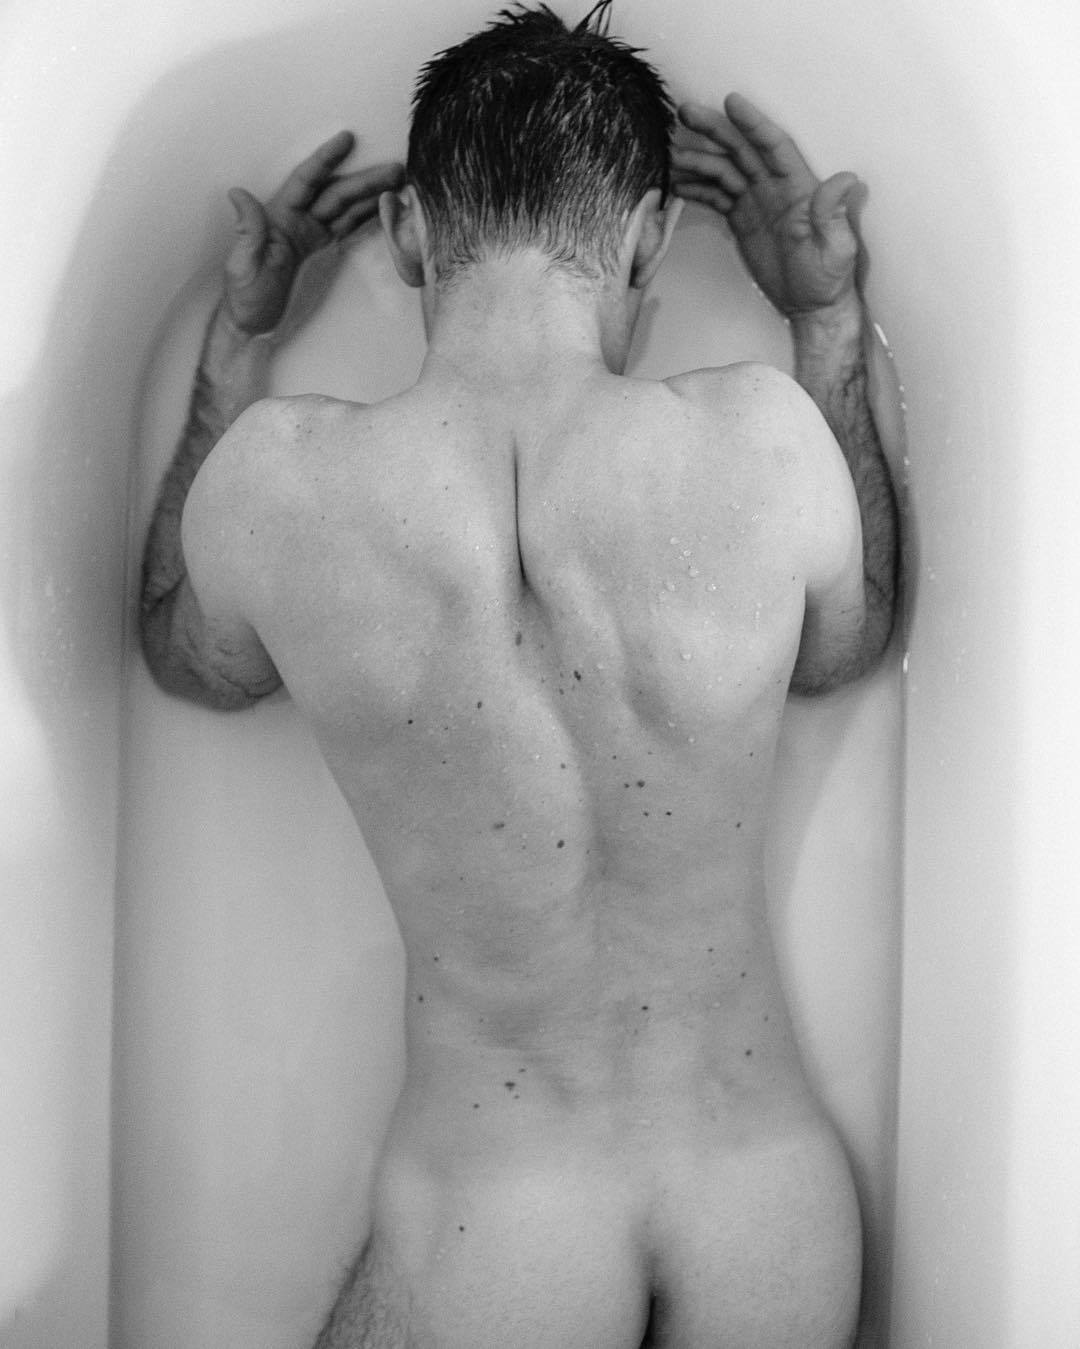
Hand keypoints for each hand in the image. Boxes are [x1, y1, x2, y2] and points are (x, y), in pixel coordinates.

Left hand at [223, 132, 404, 335]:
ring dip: (373, 194)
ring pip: (347, 208)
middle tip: (396, 168)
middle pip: (337, 193)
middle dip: (366, 179)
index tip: (346, 138)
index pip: (307, 181)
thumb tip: (238, 193)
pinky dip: (368, 216)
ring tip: (400, 182)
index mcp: (280, 217)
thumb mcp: (242, 265)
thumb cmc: (245, 296)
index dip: (326, 159)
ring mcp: (312, 235)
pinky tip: (386, 208)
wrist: (253, 323)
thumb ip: (248, 231)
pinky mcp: (322, 250)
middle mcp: (299, 220)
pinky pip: (348, 228)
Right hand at [671, 94, 865, 316]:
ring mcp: (757, 202)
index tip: (732, 102)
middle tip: (685, 113)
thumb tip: (846, 180)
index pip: (774, 147)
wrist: (811, 305)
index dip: (753, 124)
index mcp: (798, 188)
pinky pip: (717, 196)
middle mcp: (775, 188)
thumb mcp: (836, 248)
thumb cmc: (827, 278)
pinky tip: (677, 184)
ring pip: (724, 171)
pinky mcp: (742, 219)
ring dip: (698, 161)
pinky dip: (698, 188)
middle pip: (742, 150)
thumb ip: (833, 215)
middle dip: (715, 130)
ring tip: (670, 156)